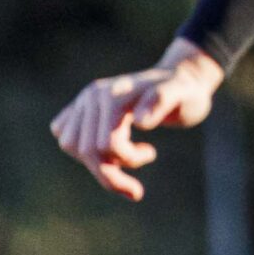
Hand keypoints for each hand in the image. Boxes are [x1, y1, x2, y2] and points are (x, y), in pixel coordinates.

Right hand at [49, 40, 225, 200]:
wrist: (179, 79)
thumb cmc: (186, 91)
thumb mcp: (187, 94)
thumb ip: (164, 101)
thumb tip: (141, 122)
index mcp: (113, 94)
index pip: (106, 144)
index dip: (127, 160)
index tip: (151, 154)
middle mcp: (92, 96)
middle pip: (85, 150)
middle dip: (111, 173)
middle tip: (138, 175)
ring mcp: (84, 102)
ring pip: (71, 146)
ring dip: (98, 163)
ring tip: (127, 157)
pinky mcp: (81, 109)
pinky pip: (67, 138)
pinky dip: (85, 153)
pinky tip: (111, 152)